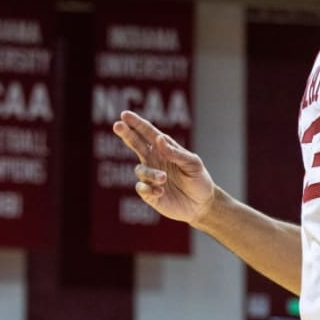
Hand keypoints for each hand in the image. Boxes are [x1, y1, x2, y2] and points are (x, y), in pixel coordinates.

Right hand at [113, 110, 215, 225]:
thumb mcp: (192, 163)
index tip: (125, 115)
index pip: (148, 133)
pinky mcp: (150, 194)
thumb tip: (158, 139)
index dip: (136, 123)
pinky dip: (149, 189)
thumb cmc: (198, 179)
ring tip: (164, 178)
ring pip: (141, 170)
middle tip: (117, 125)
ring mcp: (150, 177)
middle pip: (135, 144)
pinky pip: (141, 188)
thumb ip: (176, 153)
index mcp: (164, 149)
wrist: (201, 204)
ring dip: (151, 173)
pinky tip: (161, 192)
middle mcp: (153, 160)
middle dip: (126, 134)